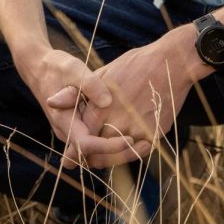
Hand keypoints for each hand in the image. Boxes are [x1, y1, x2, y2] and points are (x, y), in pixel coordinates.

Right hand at [21, 47, 147, 170]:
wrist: (40, 69)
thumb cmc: (58, 67)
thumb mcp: (73, 70)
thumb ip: (89, 85)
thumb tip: (107, 101)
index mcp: (65, 122)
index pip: (87, 145)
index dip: (108, 145)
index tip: (130, 138)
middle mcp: (69, 133)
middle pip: (94, 157)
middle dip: (119, 155)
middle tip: (145, 146)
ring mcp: (75, 133)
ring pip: (97, 155)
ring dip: (120, 153)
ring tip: (146, 144)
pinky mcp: (81, 129)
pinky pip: (98, 146)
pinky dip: (115, 145)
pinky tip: (136, 136)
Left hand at [46, 31, 196, 168]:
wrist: (172, 63)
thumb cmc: (136, 64)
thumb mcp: (103, 73)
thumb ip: (76, 92)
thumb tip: (51, 102)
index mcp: (101, 107)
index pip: (82, 136)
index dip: (76, 147)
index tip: (71, 155)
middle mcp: (117, 121)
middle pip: (97, 150)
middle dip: (89, 157)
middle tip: (84, 161)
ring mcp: (136, 130)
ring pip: (117, 155)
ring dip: (108, 159)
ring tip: (101, 160)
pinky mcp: (154, 134)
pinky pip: (138, 153)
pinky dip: (129, 154)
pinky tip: (124, 151)